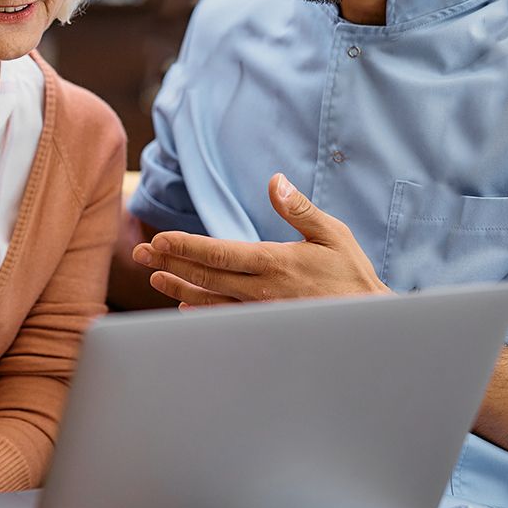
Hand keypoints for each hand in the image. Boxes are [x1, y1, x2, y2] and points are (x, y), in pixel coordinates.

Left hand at [133, 174, 388, 307]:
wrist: (369, 324)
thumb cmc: (353, 276)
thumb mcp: (333, 235)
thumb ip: (299, 209)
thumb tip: (275, 181)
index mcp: (274, 263)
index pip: (218, 254)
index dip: (184, 247)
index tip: (157, 240)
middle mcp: (261, 290)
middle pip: (204, 276)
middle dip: (168, 263)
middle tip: (138, 254)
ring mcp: (259, 311)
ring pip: (209, 299)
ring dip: (178, 287)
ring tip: (154, 276)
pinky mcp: (263, 325)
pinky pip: (225, 318)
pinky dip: (201, 310)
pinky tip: (184, 305)